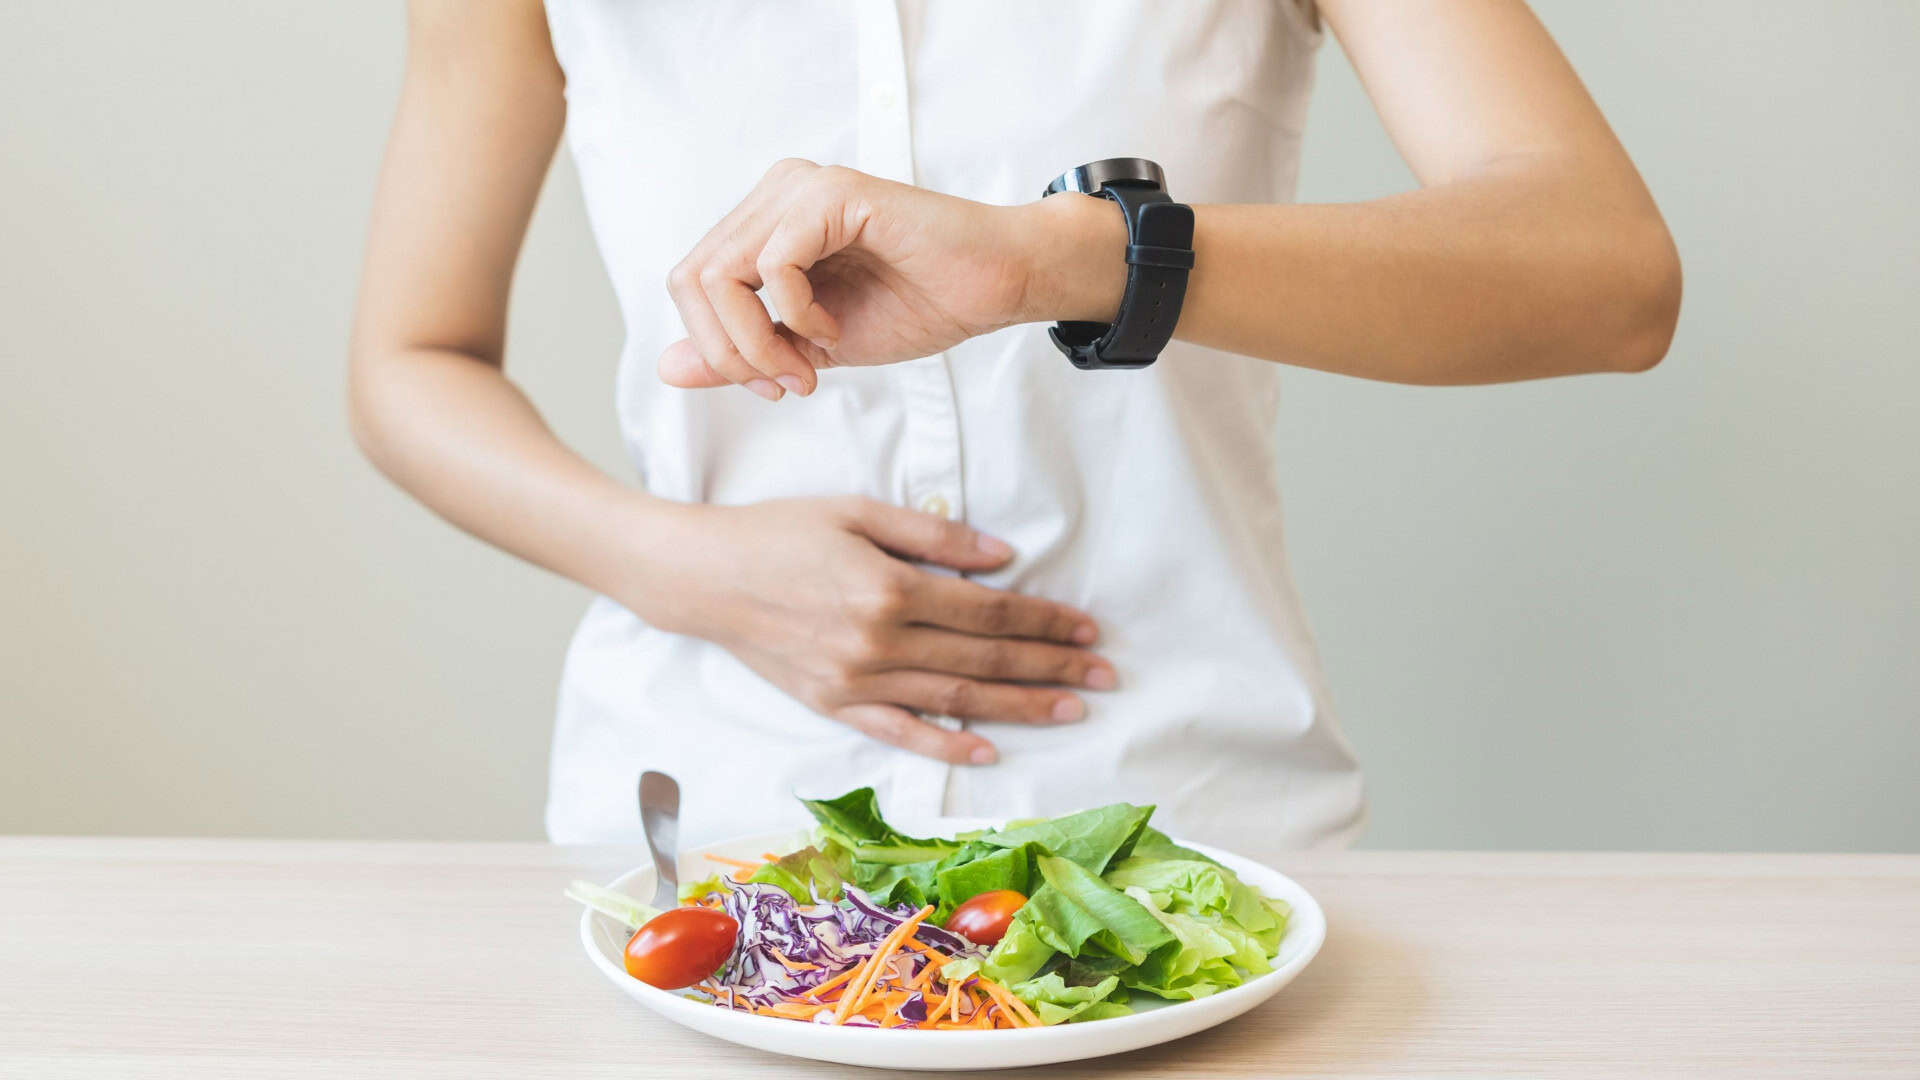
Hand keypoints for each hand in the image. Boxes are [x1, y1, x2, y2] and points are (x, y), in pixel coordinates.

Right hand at [630, 496, 1114, 762]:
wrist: (702, 576)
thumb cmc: (779, 532)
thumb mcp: (856, 511)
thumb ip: (933, 536)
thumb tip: (1003, 558)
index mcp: (889, 588)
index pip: (989, 612)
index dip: (1044, 621)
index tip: (1086, 628)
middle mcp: (878, 643)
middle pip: (984, 660)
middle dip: (1051, 668)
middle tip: (1103, 676)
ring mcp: (855, 681)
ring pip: (954, 700)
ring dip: (1019, 708)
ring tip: (1070, 711)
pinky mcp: (833, 705)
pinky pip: (900, 733)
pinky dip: (946, 745)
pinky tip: (988, 751)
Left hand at [658, 159, 1124, 397]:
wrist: (997, 285)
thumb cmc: (919, 304)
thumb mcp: (811, 347)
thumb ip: (741, 354)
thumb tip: (665, 369)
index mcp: (763, 223)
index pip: (689, 284)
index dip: (716, 349)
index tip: (777, 387)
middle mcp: (773, 194)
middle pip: (689, 279)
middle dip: (729, 351)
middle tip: (788, 384)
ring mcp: (799, 188)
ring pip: (719, 273)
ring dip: (758, 340)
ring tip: (811, 365)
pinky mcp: (832, 195)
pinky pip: (773, 265)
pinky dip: (796, 314)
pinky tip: (835, 331)